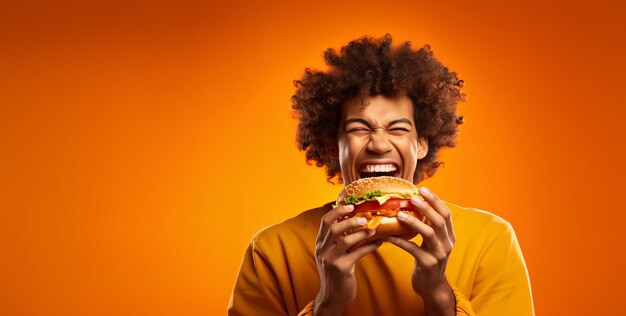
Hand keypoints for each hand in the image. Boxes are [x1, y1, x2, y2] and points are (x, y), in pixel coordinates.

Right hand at [314, 204, 382, 315]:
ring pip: (346, 240)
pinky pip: (357, 253)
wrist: (333, 296)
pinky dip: (369, 246)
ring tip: (373, 229)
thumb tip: (357, 221)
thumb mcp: (334, 254)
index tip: (350, 205)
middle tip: (365, 217)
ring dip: (361, 233)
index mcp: (320, 243)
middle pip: (333, 227)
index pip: (325, 221)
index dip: (337, 211)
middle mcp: (322, 249)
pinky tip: (378, 243)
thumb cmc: (337, 273)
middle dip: (350, 220)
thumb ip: (340, 240)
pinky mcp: (341, 269)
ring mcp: (330, 259)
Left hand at [386, 187, 455, 315]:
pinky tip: (389, 237)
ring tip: (400, 214)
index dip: (436, 200)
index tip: (423, 189)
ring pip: (428, 233)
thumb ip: (428, 226)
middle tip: (412, 198)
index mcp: (449, 236)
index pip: (446, 213)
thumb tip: (414, 205)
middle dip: (427, 207)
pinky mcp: (428, 264)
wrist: (432, 286)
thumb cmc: (428, 259)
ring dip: (413, 222)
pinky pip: (413, 249)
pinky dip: (401, 242)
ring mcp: (439, 254)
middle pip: (439, 221)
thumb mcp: (432, 242)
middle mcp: (447, 243)